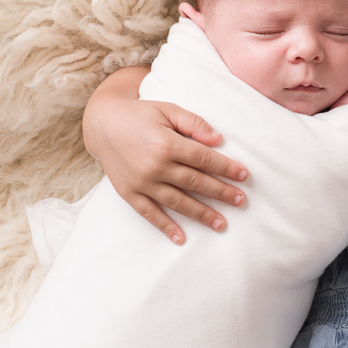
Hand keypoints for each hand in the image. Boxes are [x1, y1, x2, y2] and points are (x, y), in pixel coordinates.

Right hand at [83, 70, 247, 244]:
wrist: (102, 124)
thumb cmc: (141, 114)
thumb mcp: (168, 110)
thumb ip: (194, 123)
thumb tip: (218, 140)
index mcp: (167, 143)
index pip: (204, 159)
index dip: (226, 167)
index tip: (244, 175)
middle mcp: (154, 166)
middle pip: (195, 182)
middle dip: (221, 192)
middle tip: (241, 201)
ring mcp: (141, 182)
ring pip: (177, 201)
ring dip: (201, 214)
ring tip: (221, 223)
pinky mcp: (129, 193)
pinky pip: (149, 213)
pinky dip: (165, 227)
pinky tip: (181, 238)